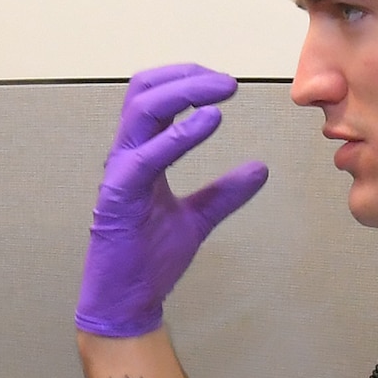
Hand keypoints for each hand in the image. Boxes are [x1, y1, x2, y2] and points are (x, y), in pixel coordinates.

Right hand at [75, 63, 269, 336]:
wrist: (127, 301)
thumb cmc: (149, 260)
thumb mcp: (198, 219)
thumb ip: (224, 192)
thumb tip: (259, 169)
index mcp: (139, 156)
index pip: (154, 98)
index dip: (186, 80)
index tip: (223, 83)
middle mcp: (126, 156)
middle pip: (144, 91)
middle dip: (186, 77)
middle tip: (226, 81)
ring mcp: (120, 173)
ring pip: (142, 110)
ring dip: (183, 92)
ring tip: (221, 91)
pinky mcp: (119, 195)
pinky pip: (147, 155)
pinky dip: (179, 134)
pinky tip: (209, 123)